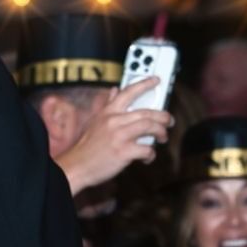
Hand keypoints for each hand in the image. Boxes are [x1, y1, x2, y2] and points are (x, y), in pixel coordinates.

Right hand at [55, 77, 172, 194]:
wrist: (77, 166)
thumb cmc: (88, 147)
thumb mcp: (96, 121)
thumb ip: (108, 105)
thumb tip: (114, 90)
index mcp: (108, 112)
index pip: (128, 92)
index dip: (144, 84)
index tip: (156, 80)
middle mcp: (114, 121)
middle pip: (146, 112)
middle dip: (163, 116)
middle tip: (169, 121)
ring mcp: (119, 136)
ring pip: (149, 127)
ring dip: (161, 132)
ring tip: (162, 137)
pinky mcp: (123, 152)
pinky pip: (146, 149)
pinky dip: (151, 154)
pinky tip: (147, 157)